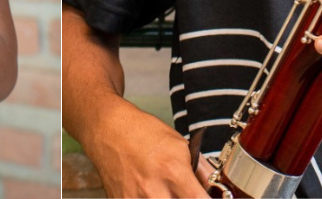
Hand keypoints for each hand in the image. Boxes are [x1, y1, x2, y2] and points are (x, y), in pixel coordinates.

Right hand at [86, 102, 209, 197]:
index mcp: (173, 171)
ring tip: (163, 188)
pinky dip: (148, 198)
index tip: (206, 198)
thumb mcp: (180, 145)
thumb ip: (200, 170)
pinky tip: (147, 190)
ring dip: (166, 198)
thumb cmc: (143, 132)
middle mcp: (154, 190)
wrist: (108, 129)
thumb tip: (213, 188)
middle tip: (184, 192)